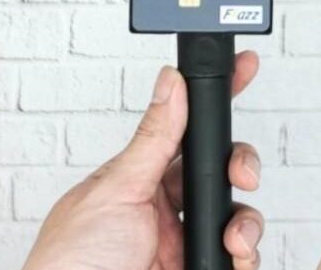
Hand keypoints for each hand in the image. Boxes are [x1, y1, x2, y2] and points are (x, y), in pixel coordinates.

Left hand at [23, 52, 263, 269]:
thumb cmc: (72, 263)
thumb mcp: (116, 190)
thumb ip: (153, 138)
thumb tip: (171, 82)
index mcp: (141, 178)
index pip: (186, 129)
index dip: (215, 101)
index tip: (243, 70)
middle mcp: (166, 207)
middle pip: (220, 170)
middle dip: (241, 166)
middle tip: (243, 175)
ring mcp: (184, 240)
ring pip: (237, 213)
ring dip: (246, 220)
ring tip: (233, 237)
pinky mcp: (199, 267)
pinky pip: (239, 256)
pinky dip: (247, 254)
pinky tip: (236, 256)